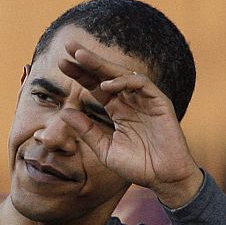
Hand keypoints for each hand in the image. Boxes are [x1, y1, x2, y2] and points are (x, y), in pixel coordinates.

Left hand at [58, 41, 203, 206]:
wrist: (164, 178)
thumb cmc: (138, 167)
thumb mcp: (105, 149)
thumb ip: (87, 131)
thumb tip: (64, 112)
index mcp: (118, 111)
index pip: (96, 87)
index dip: (80, 75)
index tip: (61, 64)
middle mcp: (131, 102)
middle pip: (106, 75)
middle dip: (88, 60)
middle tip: (68, 46)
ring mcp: (145, 100)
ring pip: (122, 74)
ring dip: (102, 64)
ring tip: (81, 57)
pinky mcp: (160, 102)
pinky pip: (141, 84)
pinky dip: (123, 82)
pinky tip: (106, 85)